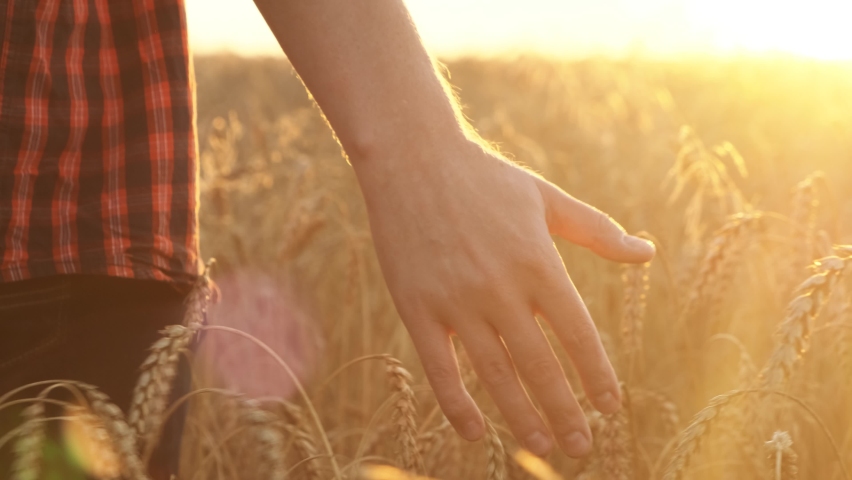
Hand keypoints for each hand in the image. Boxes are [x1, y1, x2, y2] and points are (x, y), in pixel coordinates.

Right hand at [353, 137, 653, 457]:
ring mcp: (456, 301)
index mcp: (538, 262)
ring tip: (541, 446)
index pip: (577, 334)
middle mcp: (500, 288)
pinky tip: (475, 432)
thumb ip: (597, 231)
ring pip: (495, 374)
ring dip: (521, 416)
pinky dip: (457, 405)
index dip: (596, 375)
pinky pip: (441, 369)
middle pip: (540, 365)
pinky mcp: (417, 308)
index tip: (609, 407)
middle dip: (565, 412)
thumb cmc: (485, 178)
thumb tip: (648, 253)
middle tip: (581, 449)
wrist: (412, 159)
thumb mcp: (546, 198)